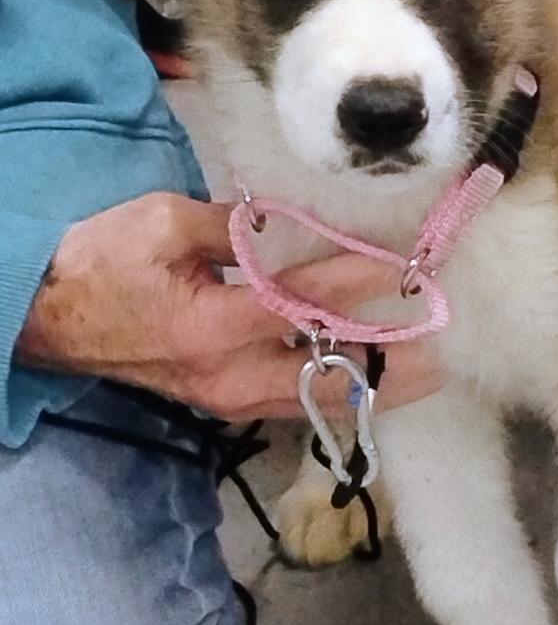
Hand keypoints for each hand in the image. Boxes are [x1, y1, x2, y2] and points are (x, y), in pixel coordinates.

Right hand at [16, 193, 442, 419]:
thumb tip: (290, 220)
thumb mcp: (161, 224)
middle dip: (390, 361)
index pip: (306, 304)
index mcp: (213, 327)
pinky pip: (292, 404)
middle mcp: (228, 375)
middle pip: (327, 375)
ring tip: (428, 373)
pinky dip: (336, 394)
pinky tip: (372, 384)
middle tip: (444, 346)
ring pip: (316, 400)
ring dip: (375, 386)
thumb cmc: (99, 264)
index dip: (361, 283)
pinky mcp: (223, 403)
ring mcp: (226, 398)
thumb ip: (232, 225)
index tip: (407, 267)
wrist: (45, 318)